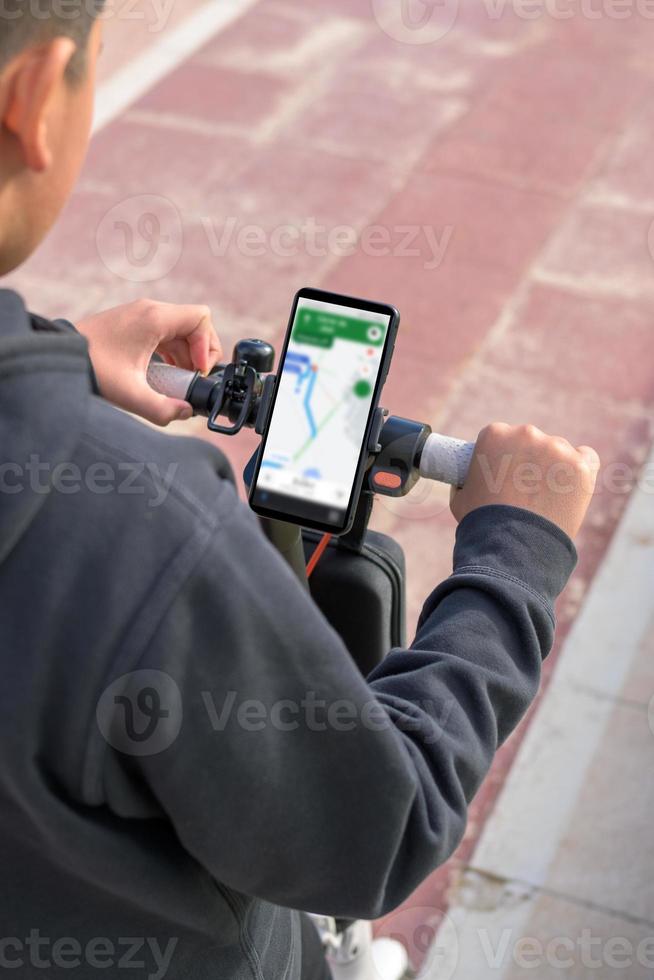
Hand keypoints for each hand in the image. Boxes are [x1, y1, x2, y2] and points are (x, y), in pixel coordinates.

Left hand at [76, 300, 221, 425]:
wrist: (57, 356)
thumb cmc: (91, 368)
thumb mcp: (130, 395)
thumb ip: (162, 409)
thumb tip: (185, 412)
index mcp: (154, 318)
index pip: (201, 318)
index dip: (207, 345)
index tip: (197, 369)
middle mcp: (149, 311)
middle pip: (194, 324)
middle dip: (200, 352)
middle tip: (193, 377)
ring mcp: (140, 316)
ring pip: (180, 329)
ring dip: (187, 354)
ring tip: (180, 379)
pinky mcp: (132, 325)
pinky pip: (164, 333)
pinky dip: (172, 352)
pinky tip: (164, 373)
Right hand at [450, 423, 599, 539]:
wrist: (511, 548)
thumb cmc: (481, 524)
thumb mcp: (460, 497)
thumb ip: (465, 481)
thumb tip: (465, 481)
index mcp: (494, 434)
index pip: (502, 437)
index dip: (503, 456)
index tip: (505, 475)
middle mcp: (526, 433)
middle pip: (531, 441)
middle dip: (529, 461)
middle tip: (526, 490)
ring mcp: (556, 449)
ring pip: (558, 451)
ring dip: (554, 468)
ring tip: (546, 498)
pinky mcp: (580, 466)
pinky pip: (586, 458)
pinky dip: (581, 469)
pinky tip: (572, 486)